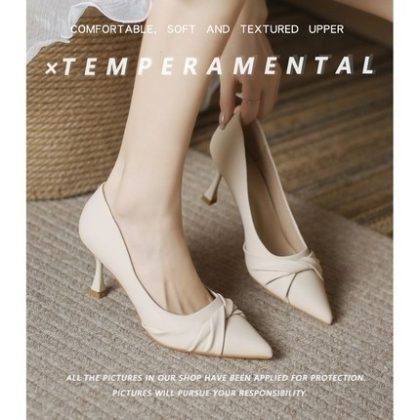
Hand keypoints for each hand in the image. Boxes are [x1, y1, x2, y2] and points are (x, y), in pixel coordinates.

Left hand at [219, 0, 280, 126]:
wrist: (244, 26)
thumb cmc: (231, 49)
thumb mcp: (224, 77)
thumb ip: (225, 102)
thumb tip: (225, 122)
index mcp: (254, 80)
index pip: (251, 112)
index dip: (242, 120)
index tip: (232, 122)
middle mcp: (269, 79)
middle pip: (264, 111)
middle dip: (251, 115)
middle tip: (235, 111)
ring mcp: (276, 75)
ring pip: (268, 103)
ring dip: (256, 106)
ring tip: (238, 99)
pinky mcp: (277, 72)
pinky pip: (270, 93)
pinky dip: (260, 97)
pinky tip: (246, 90)